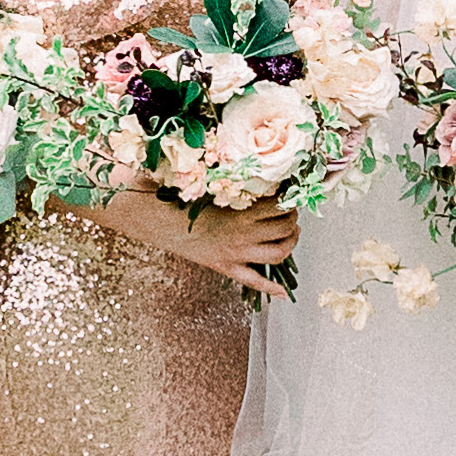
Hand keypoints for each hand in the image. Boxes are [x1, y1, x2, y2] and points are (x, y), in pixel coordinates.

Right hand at [105, 185, 298, 285]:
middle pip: (284, 230)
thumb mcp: (212, 183)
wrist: (162, 222)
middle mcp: (244, 235)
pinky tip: (284, 293)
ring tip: (291, 236)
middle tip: (291, 214)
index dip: (290, 201)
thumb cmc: (185, 198)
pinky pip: (255, 282)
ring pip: (278, 255)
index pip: (280, 207)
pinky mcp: (228, 269)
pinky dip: (271, 289)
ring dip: (290, 244)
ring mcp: (238, 255)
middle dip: (293, 221)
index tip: (291, 196)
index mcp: (242, 212)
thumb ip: (233, 176)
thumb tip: (251, 162)